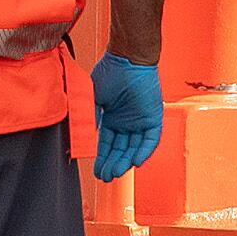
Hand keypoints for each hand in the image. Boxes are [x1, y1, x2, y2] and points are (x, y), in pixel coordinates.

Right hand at [90, 51, 162, 180]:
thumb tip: (82, 138)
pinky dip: (144, 151)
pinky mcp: (153, 117)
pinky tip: (134, 162)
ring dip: (125, 161)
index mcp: (112, 116)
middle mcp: (126, 121)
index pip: (107, 143)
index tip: (96, 171)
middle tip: (105, 177)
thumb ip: (90, 118)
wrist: (127, 58)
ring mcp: (140, 120)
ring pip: (134, 147)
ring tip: (115, 174)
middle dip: (112, 163)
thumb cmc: (110, 72)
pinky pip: (151, 139)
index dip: (102, 157)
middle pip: (120, 149)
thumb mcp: (93, 98)